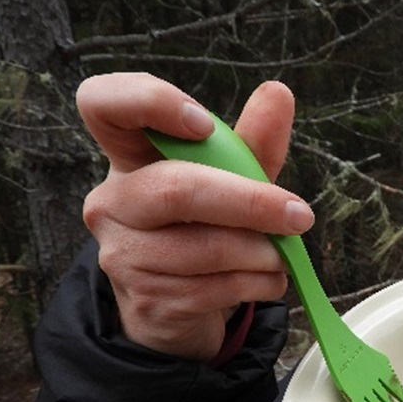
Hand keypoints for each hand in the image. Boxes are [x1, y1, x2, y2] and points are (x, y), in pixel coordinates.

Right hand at [77, 73, 313, 360]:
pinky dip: (260, 283)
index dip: (148, 103)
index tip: (203, 124)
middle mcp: (113, 202)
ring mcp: (123, 255)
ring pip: (207, 249)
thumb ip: (253, 143)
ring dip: (263, 253)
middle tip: (299, 215)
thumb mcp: (232, 182)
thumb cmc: (207, 228)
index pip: (103, 104)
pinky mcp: (148, 301)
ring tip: (282, 255)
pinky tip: (269, 280)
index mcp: (129, 157)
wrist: (182, 308)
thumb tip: (279, 93)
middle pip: (177, 190)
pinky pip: (217, 289)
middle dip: (250, 203)